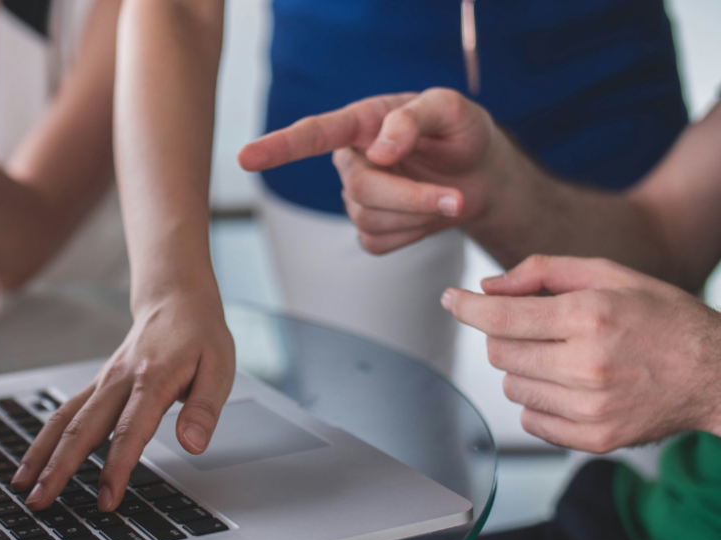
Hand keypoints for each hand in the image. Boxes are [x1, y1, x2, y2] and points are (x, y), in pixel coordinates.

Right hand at [11, 289, 235, 511]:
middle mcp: (120, 381)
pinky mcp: (97, 385)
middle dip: (59, 468)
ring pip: (64, 420)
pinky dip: (45, 438)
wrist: (176, 298)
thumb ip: (204, 409)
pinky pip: (65, 411)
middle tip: (40, 502)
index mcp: (153, 379)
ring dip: (41, 455)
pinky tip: (33, 462)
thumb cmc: (200, 335)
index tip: (106, 499)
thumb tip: (193, 444)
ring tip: (21, 487)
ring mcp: (104, 382)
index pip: (130, 431)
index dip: (117, 467)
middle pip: (82, 428)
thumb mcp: (220, 368)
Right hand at [239, 88, 508, 253]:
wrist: (481, 175)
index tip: (245, 158)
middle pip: (360, 189)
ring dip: (418, 214)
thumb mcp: (451, 109)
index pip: (313, 134)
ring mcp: (357, 198)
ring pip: (370, 220)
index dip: (278, 147)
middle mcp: (352, 160)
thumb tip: (380, 151)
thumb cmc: (461, 133)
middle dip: (410, 197)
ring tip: (449, 197)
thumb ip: (413, 118)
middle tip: (455, 198)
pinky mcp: (370, 230)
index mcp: (362, 123)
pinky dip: (412, 234)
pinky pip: (378, 243)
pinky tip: (427, 216)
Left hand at [442, 255, 720, 451]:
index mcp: (590, 317)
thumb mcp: (611, 274)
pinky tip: (570, 386)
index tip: (451, 299)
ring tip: (563, 357)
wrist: (717, 375)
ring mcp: (590, 408)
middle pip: (500, 352)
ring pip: (511, 387)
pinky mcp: (594, 440)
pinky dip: (539, 402)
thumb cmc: (664, 319)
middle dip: (506, 334)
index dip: (466, 307)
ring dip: (523, 369)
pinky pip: (531, 420)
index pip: (501, 317)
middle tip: (537, 327)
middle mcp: (587, 365)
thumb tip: (487, 288)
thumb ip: (543, 272)